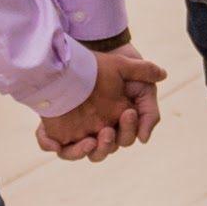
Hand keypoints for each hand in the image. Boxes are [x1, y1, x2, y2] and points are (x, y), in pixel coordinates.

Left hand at [42, 48, 164, 159]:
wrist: (82, 53)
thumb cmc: (108, 63)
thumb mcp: (130, 69)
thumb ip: (147, 79)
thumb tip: (156, 91)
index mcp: (120, 119)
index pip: (128, 136)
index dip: (130, 129)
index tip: (129, 112)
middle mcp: (102, 127)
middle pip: (108, 148)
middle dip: (109, 143)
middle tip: (107, 129)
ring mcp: (80, 129)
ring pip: (86, 152)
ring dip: (89, 151)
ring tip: (90, 140)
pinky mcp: (59, 128)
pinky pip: (54, 145)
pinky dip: (50, 145)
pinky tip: (54, 144)